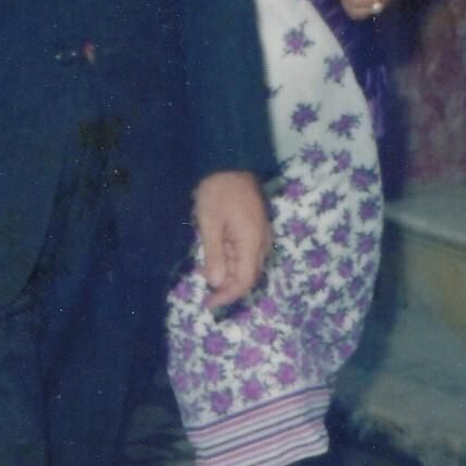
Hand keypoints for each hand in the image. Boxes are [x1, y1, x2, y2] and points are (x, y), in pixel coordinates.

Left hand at [194, 171, 270, 309]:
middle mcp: (260, 243)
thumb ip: (214, 254)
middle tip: (205, 295)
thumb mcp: (209, 223)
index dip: (228, 296)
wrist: (231, 161)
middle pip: (248, 276)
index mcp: (252, 243)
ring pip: (246, 265)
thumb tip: (216, 284)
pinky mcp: (254, 228)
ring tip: (205, 274)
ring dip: (227, 274)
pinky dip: (230, 261)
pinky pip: (245, 253)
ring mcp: (259, 235)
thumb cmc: (218, 191)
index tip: (209, 304)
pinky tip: (213, 258)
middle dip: (227, 288)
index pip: (245, 281)